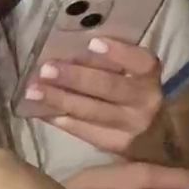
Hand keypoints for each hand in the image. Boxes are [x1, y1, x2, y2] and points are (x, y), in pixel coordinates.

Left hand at [21, 36, 163, 154]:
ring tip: (34, 90)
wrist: (154, 136)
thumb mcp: (130, 73)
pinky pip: (84, 131)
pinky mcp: (115, 144)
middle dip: (75, 78)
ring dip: (61, 99)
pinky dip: (61, 119)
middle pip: (110, 87)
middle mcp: (145, 101)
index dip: (118, 52)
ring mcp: (131, 127)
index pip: (140, 61)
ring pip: (93, 112)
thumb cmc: (132, 92)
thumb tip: (64, 51)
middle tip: (46, 69)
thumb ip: (108, 62)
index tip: (92, 43)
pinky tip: (40, 110)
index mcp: (149, 76)